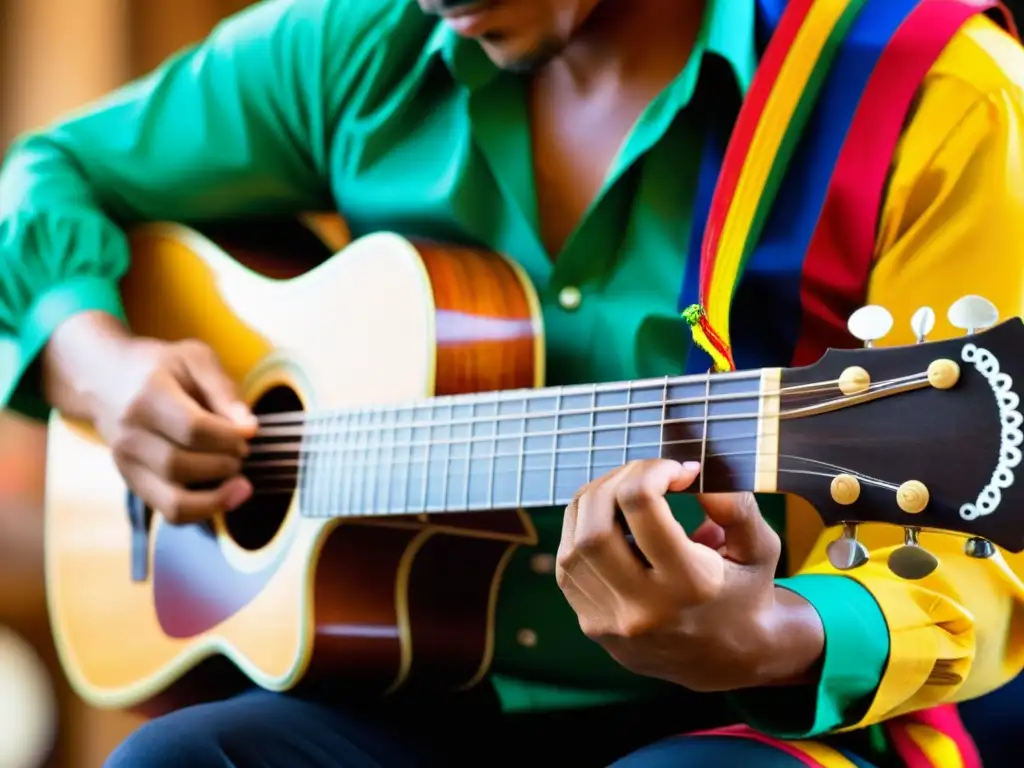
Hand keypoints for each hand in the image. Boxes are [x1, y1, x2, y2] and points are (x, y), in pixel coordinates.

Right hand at [44, 312, 257, 523]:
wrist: (103, 377)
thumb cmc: (159, 367)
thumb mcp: (194, 358)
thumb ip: (223, 389)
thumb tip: (249, 428)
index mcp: (147, 396)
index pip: (193, 428)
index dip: (230, 437)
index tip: (249, 432)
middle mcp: (129, 434)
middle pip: (182, 465)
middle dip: (225, 463)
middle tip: (242, 451)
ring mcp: (125, 463)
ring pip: (174, 501)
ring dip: (218, 496)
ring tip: (239, 478)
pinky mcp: (132, 482)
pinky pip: (170, 512)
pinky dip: (204, 510)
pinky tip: (225, 494)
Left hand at [556, 459, 823, 692]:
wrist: (729, 661)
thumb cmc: (746, 593)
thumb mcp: (760, 547)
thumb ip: (734, 505)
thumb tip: (688, 472)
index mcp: (691, 584)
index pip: (642, 506)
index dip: (653, 471)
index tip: (677, 471)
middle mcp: (646, 608)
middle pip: (596, 526)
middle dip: (614, 483)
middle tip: (642, 475)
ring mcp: (613, 623)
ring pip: (572, 547)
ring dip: (590, 506)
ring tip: (622, 493)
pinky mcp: (594, 628)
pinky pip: (567, 569)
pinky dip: (579, 535)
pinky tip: (607, 523)